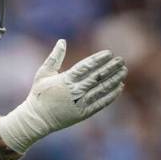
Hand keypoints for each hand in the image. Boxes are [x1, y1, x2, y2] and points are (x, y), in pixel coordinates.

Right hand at [0, 39, 125, 152]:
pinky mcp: (83, 113)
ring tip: (124, 71)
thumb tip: (62, 40)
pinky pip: (101, 103)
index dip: (99, 59)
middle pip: (97, 77)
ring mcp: (80, 103)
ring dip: (114, 80)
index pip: (86, 66)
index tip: (109, 53)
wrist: (37, 119)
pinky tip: (119, 87)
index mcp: (65, 79)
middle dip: (110, 68)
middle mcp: (75, 90)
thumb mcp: (43, 73)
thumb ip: (54, 57)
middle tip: (121, 60)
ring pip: (101, 89)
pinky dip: (111, 95)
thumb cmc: (39, 94)